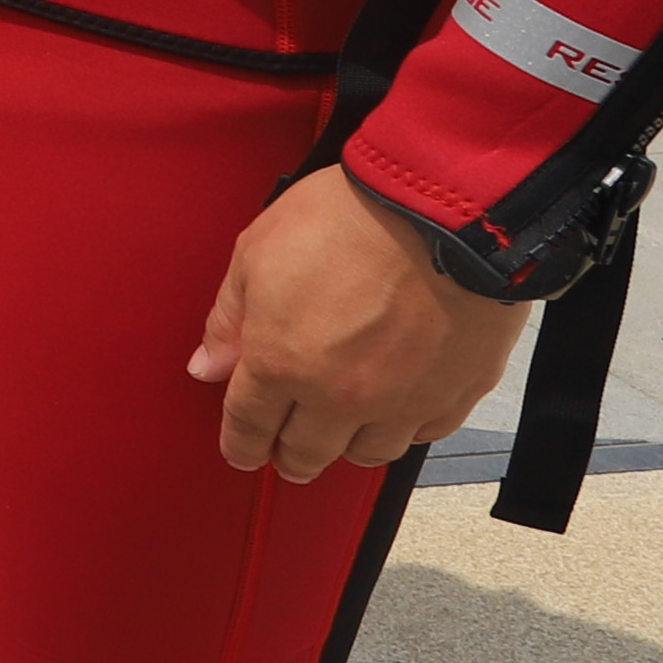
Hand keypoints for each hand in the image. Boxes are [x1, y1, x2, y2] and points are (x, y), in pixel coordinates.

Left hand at [194, 172, 532, 483]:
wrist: (445, 207)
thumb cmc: (354, 215)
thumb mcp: (258, 250)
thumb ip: (229, 318)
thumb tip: (207, 365)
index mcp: (282, 362)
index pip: (248, 427)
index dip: (239, 445)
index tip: (241, 451)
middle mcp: (340, 394)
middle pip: (305, 453)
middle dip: (288, 455)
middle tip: (285, 449)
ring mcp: (401, 399)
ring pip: (367, 453)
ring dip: (346, 447)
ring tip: (340, 430)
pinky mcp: (455, 392)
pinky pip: (424, 434)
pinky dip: (404, 427)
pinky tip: (395, 408)